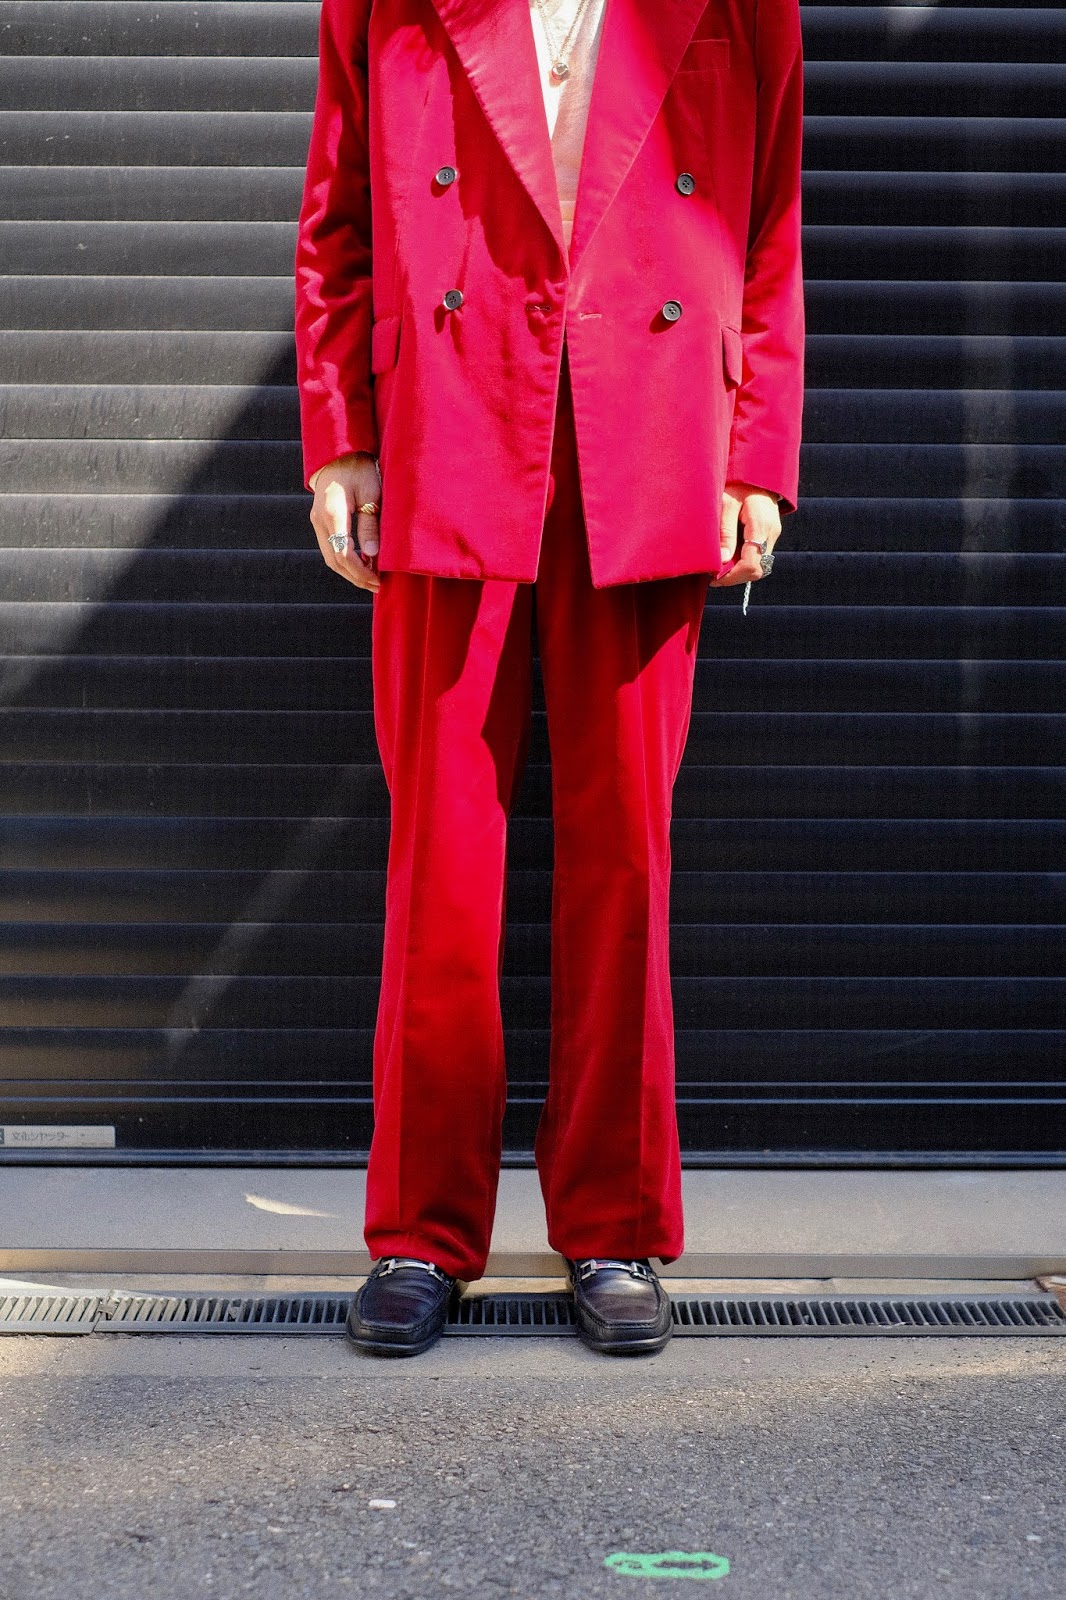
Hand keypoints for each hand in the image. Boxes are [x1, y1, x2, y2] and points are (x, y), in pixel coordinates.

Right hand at [309, 451, 382, 593]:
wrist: (338, 454)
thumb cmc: (359, 469)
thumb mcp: (371, 493)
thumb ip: (369, 524)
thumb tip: (371, 554)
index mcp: (332, 513)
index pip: (344, 553)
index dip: (360, 571)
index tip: (378, 579)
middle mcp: (320, 520)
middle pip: (334, 560)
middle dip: (355, 577)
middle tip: (376, 586)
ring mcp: (317, 521)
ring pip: (330, 557)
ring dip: (349, 571)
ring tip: (370, 579)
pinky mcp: (320, 521)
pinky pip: (330, 547)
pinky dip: (344, 560)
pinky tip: (362, 563)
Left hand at [710, 480, 781, 587]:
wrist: (757, 470)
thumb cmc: (738, 482)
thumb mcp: (726, 503)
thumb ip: (725, 532)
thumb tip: (722, 560)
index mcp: (761, 525)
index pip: (751, 564)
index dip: (732, 576)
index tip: (714, 578)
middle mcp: (771, 533)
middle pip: (757, 569)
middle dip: (735, 576)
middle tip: (714, 574)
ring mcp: (773, 534)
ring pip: (759, 564)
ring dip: (739, 569)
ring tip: (720, 565)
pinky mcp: (770, 533)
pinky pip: (759, 555)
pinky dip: (744, 560)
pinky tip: (729, 555)